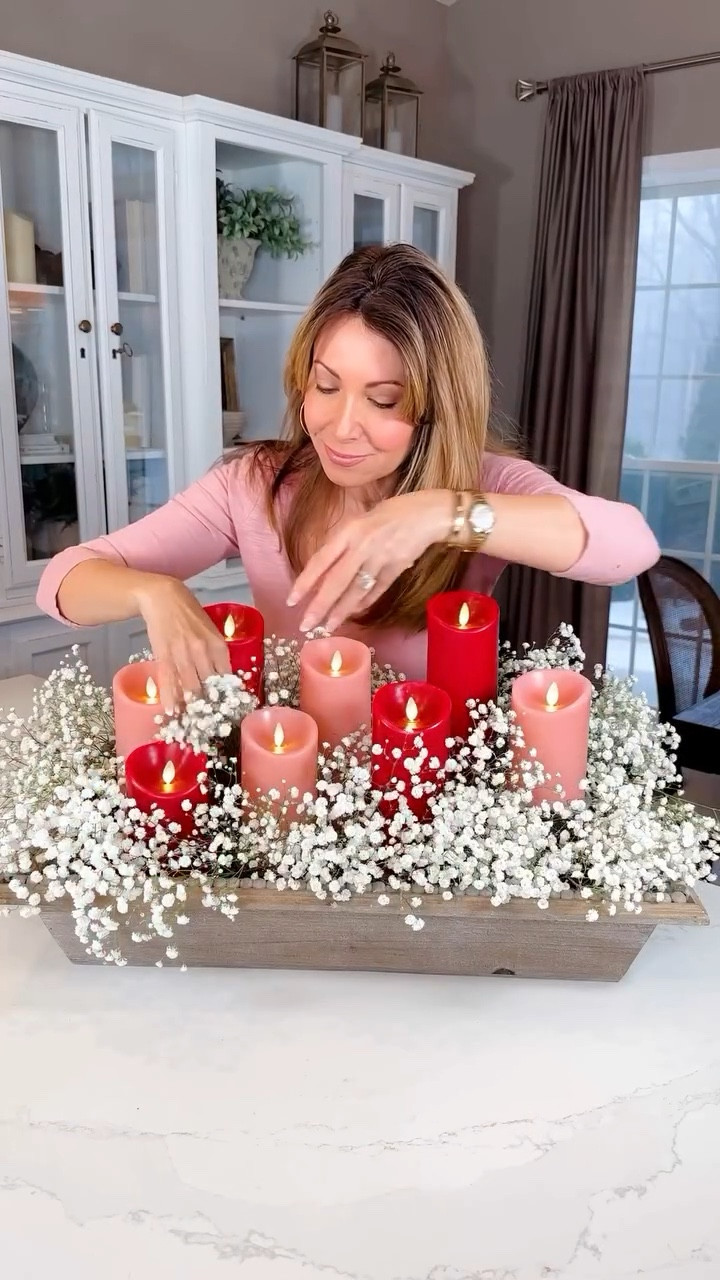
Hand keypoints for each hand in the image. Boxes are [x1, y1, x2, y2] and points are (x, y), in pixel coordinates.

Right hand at [134, 575, 231, 710]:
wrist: (163, 598)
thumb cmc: (189, 613)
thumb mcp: (210, 630)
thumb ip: (215, 652)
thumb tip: (219, 675)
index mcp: (218, 645)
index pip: (226, 676)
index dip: (226, 695)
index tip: (226, 710)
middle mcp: (203, 651)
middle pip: (209, 685)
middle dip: (210, 705)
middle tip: (209, 720)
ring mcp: (183, 654)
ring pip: (190, 687)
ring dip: (191, 706)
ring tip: (192, 720)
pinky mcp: (165, 655)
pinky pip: (170, 681)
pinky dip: (171, 698)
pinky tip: (173, 711)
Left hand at [287, 490, 453, 632]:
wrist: (431, 513)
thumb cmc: (395, 510)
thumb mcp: (364, 518)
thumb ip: (346, 540)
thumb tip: (328, 564)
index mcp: (350, 530)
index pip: (321, 560)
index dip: (305, 582)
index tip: (292, 599)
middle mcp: (363, 546)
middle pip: (337, 582)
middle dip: (320, 606)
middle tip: (306, 625)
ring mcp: (381, 560)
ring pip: (356, 591)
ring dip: (341, 611)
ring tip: (327, 627)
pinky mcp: (397, 570)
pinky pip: (376, 591)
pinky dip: (364, 603)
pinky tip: (352, 614)